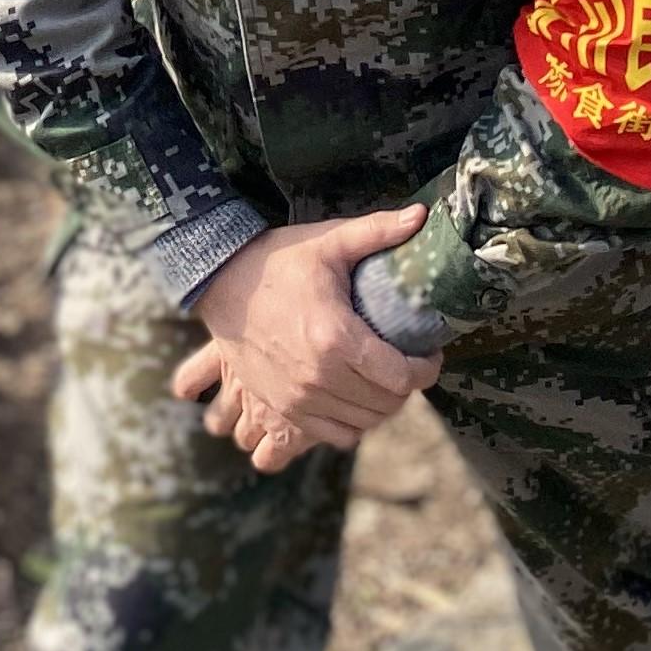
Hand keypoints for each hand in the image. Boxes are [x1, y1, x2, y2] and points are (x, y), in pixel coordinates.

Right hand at [168, 205, 440, 474]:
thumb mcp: (328, 241)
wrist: (220, 284)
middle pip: (387, 403)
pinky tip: (356, 397)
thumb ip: (378, 231)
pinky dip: (354, 423)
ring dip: (382, 406)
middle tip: (409, 364)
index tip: (430, 354)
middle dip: (408, 386)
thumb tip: (422, 215)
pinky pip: (336, 435)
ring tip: (385, 380)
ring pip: (365, 423)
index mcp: (335, 337)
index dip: (426, 369)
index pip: (401, 375)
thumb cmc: (277, 260)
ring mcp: (298, 399)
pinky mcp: (283, 409)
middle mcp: (318, 376)